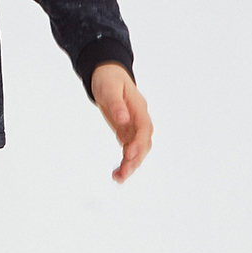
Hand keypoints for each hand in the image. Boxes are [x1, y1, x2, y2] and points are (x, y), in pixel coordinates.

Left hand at [91, 63, 152, 182]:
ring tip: (118, 178)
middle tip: (123, 173)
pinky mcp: (126, 132)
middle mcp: (140, 120)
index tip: (129, 154)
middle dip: (136, 159)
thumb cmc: (109, 79)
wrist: (107, 74)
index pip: (144, 128)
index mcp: (139, 108)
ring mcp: (134, 127)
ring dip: (131, 165)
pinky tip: (117, 172)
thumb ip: (116, 104)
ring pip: (138, 150)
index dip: (138, 142)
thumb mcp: (110, 89)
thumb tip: (123, 119)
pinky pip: (129, 150)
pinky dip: (125, 162)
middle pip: (144, 143)